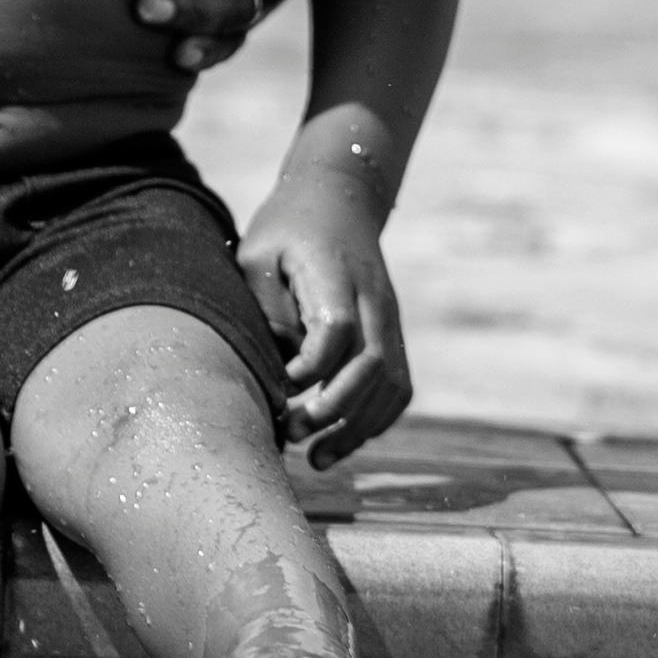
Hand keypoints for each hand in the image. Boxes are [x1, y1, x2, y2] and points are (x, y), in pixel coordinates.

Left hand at [239, 148, 410, 464]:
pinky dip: (376, 421)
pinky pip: (399, 387)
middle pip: (373, 363)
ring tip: (316, 458)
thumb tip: (278, 371)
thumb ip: (267, 309)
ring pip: (392, 384)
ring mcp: (390, 318)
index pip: (337, 329)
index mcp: (336, 274)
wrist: (338, 198)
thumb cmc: (286, 230)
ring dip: (358, 428)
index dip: (310, 368)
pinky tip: (342, 441)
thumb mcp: (258, 255)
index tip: (279, 386)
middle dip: (335, 410)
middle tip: (292, 434)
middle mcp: (374, 299)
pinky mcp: (393, 334)